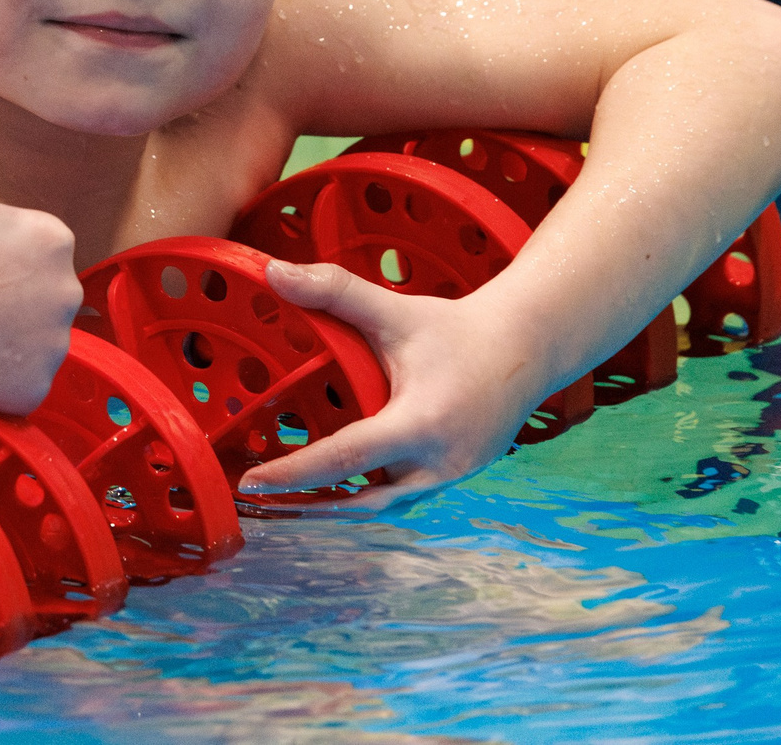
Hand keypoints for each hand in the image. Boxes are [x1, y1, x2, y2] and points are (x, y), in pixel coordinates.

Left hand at [232, 260, 558, 511]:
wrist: (528, 347)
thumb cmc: (458, 330)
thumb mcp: (395, 311)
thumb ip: (336, 291)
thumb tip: (274, 273)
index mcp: (420, 423)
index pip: (346, 458)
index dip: (295, 474)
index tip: (252, 484)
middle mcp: (437, 463)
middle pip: (360, 499)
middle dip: (307, 504)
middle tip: (256, 499)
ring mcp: (449, 478)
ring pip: (381, 505)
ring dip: (335, 507)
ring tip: (283, 502)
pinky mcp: (454, 479)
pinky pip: (402, 498)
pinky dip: (366, 497)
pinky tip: (333, 492)